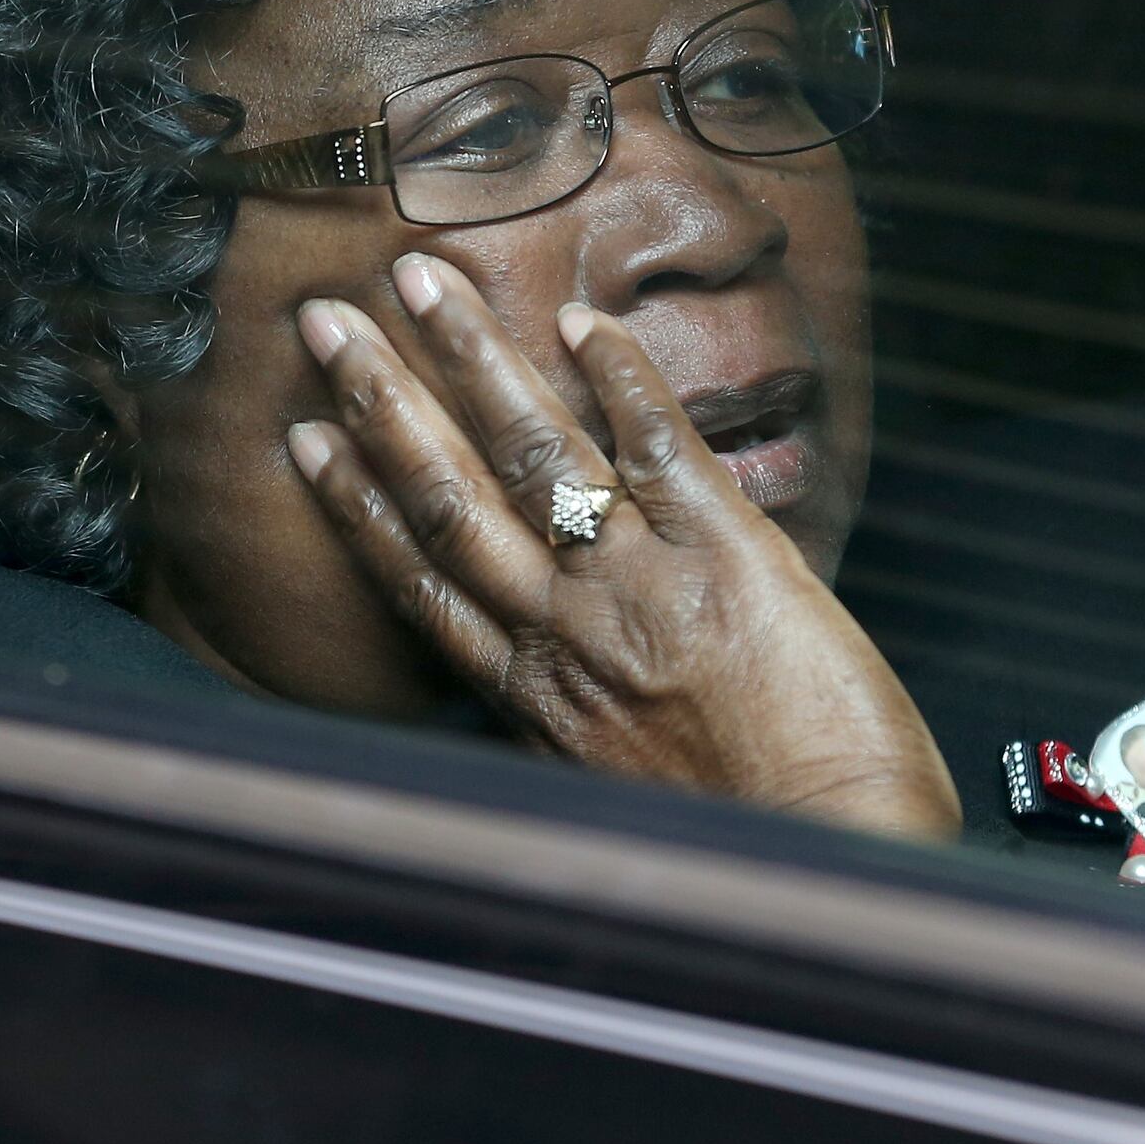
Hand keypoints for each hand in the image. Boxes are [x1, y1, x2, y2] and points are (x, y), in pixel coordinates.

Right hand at [283, 254, 959, 841]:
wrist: (839, 860)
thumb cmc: (740, 847)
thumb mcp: (616, 795)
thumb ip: (575, 721)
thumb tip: (554, 684)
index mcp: (535, 696)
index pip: (421, 580)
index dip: (354, 504)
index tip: (305, 440)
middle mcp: (568, 632)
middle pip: (448, 497)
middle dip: (379, 401)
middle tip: (324, 321)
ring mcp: (642, 586)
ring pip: (533, 455)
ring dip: (470, 360)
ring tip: (420, 283)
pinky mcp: (730, 557)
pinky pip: (662, 448)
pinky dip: (622, 380)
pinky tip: (581, 324)